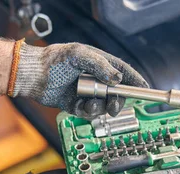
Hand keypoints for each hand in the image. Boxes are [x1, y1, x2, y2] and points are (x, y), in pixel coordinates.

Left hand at [12, 42, 147, 117]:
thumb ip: (100, 65)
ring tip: (88, 103)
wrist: (33, 75)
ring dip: (99, 107)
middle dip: (117, 101)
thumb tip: (117, 79)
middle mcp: (95, 79)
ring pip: (103, 105)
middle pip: (116, 93)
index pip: (123, 72)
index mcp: (98, 64)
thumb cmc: (53, 60)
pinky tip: (78, 106)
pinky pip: (89, 113)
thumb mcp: (78, 55)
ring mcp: (86, 92)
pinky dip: (87, 112)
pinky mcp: (77, 105)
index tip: (145, 89)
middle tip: (113, 106)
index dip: (135, 81)